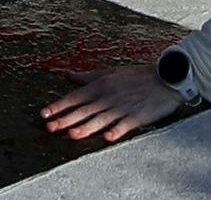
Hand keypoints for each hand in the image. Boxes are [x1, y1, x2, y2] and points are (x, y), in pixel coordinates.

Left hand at [42, 64, 188, 143]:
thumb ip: (87, 77)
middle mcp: (109, 97)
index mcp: (101, 85)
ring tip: (71, 135)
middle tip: (49, 128)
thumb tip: (67, 75)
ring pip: (101, 119)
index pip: (76, 97)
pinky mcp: (137, 116)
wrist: (166, 78)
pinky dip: (116, 130)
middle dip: (66, 119)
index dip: (59, 105)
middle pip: (84, 110)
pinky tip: (107, 138)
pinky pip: (125, 125)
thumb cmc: (137, 76)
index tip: (44, 114)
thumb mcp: (110, 72)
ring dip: (86, 127)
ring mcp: (123, 107)